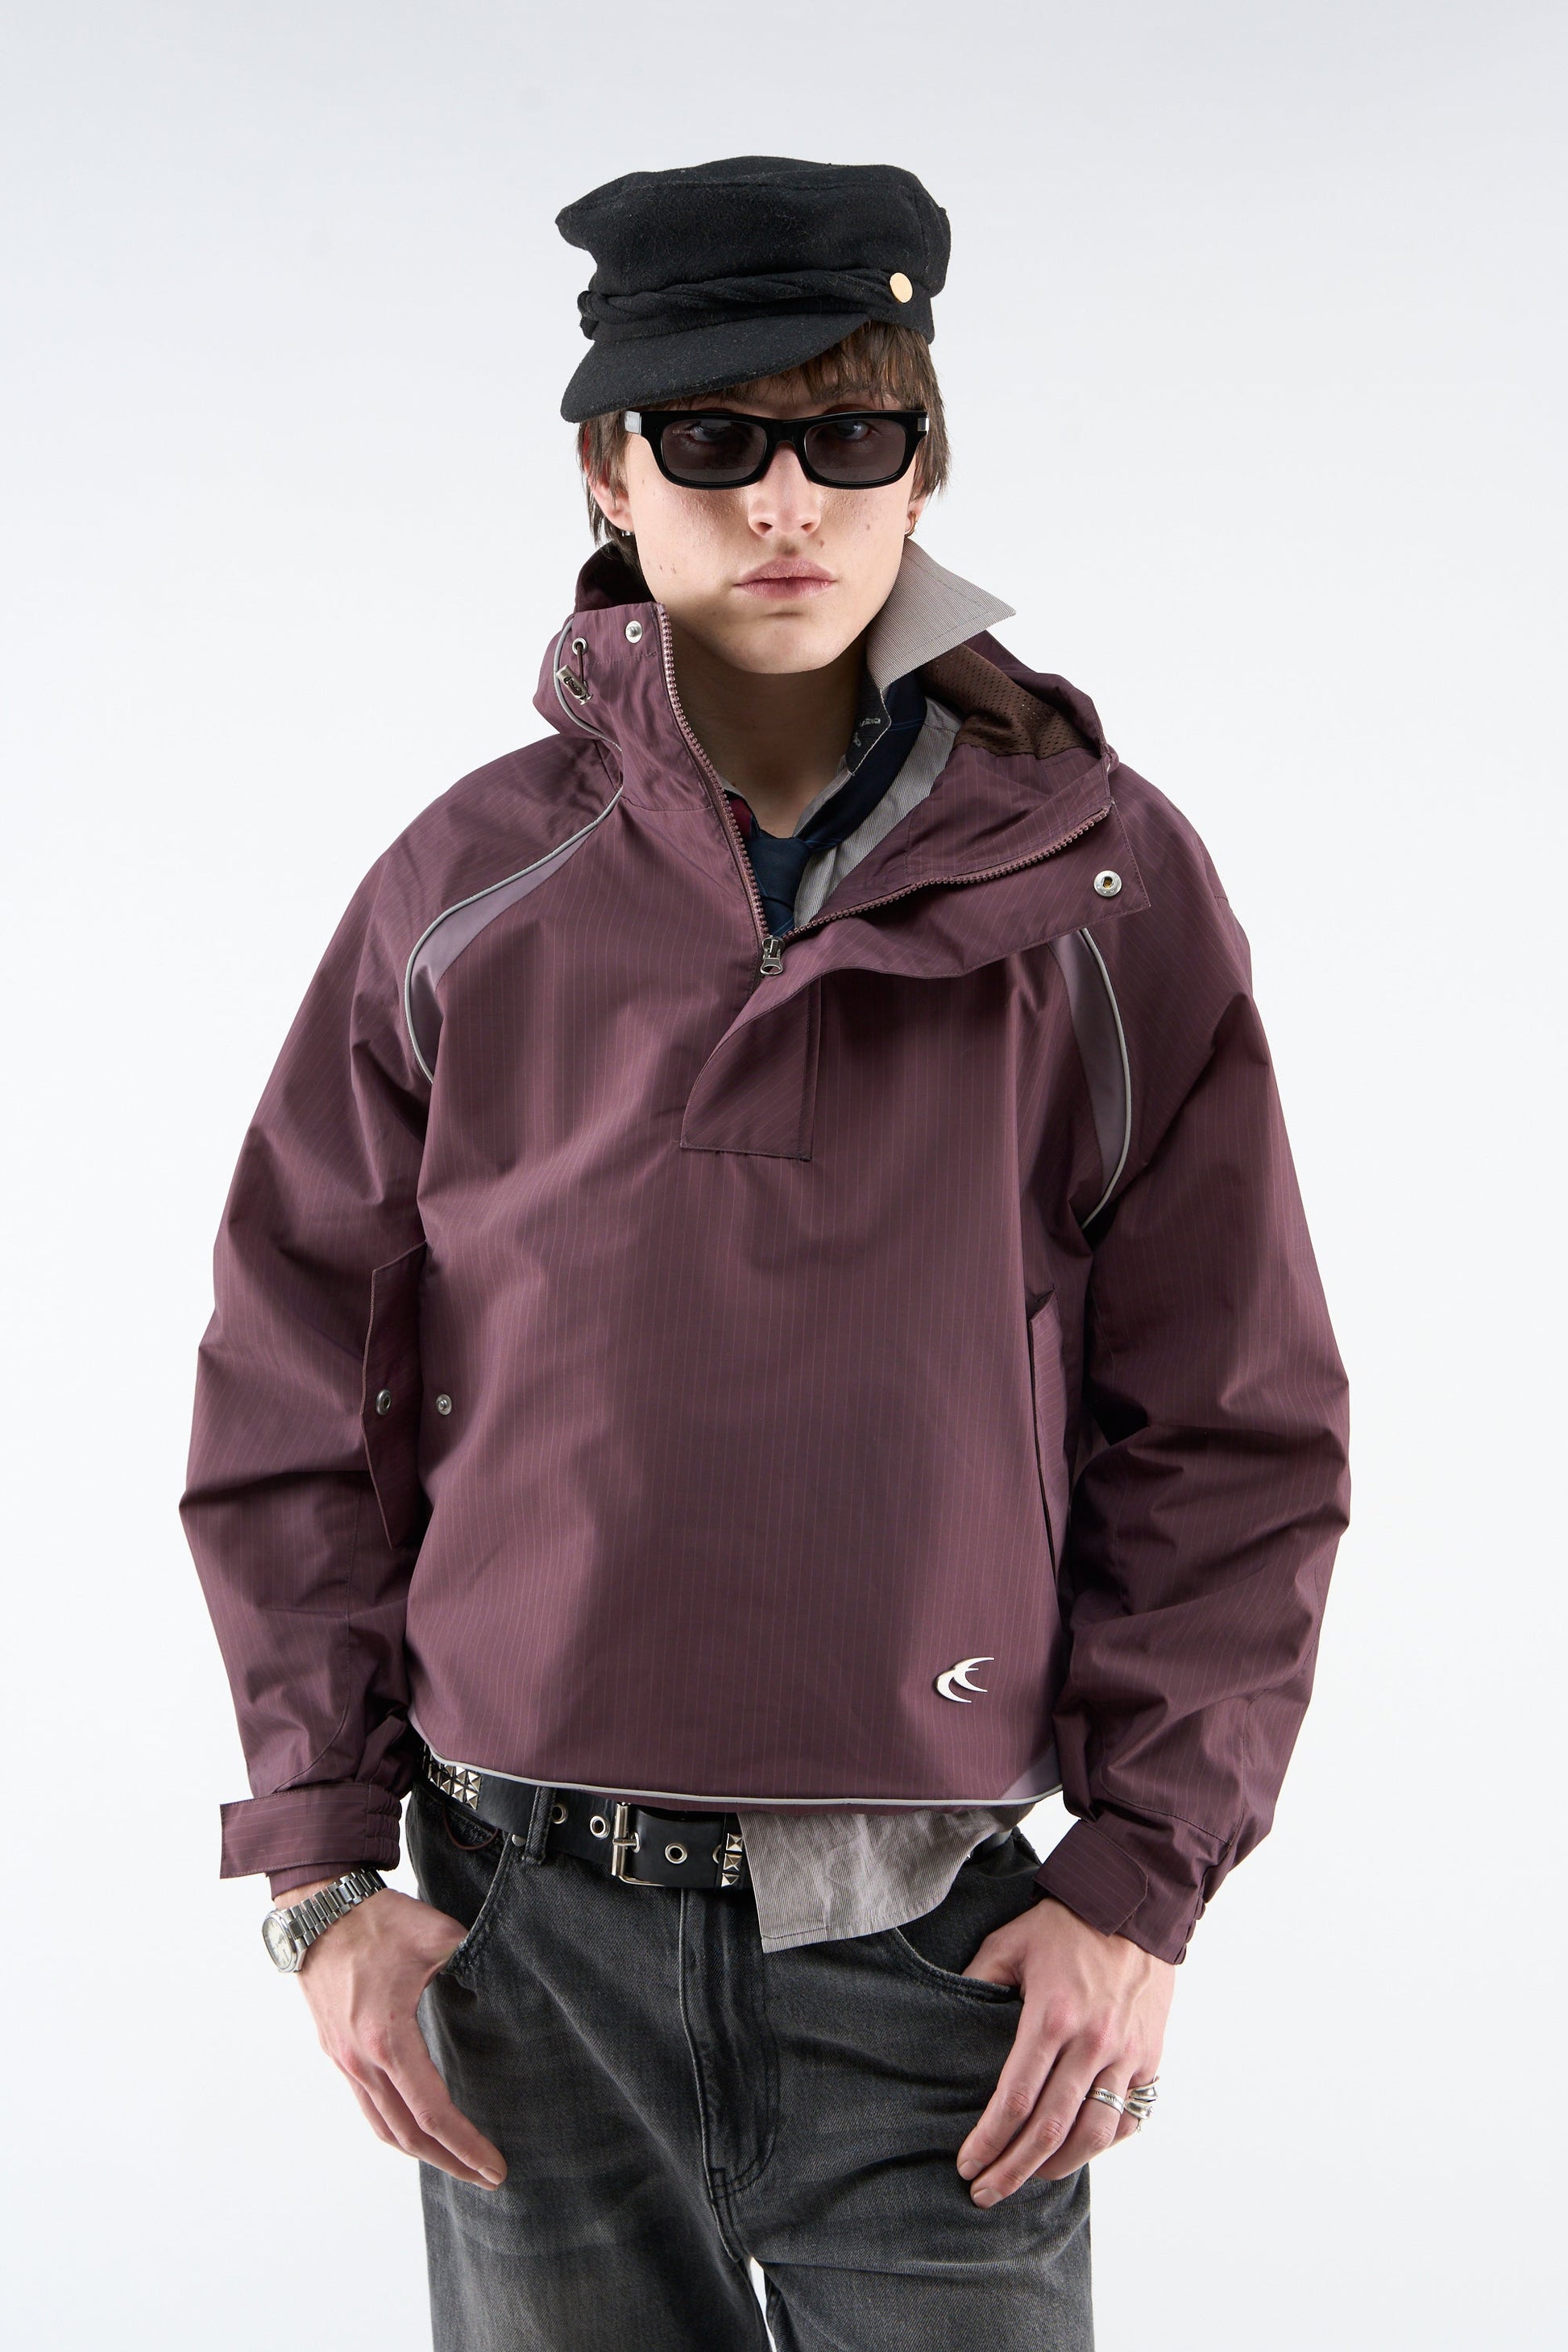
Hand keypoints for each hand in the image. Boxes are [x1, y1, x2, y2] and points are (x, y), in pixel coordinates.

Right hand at [288, 1881, 506, 2189]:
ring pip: (382, 2126)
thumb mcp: (437, 1935)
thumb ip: (473, 1960)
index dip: (466, 2145)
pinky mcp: (337, 2051)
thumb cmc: (377, 1920)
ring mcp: (345, 2060)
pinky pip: (366, 2105)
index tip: (494, 2167)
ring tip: (456, 2162)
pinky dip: (394, 2127)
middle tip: (486, 2176)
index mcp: (387, 2038)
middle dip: (450, 2161)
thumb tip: (509, 1974)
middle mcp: (362, 2060)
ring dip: (421, 2152)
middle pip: (408, 2133)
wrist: (319, 1909)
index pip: (432, 2111)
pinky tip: (416, 2128)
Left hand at [956, 1894, 1172, 2204]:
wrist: (1135, 1905)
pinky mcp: (1150, 2058)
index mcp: (1051, 2017)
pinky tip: (1078, 2150)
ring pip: (1093, 2134)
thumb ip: (977, 1980)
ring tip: (1028, 2178)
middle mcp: (1091, 2043)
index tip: (966, 2164)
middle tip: (984, 2193)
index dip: (989, 2139)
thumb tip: (944, 2012)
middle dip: (1013, 2168)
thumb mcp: (1009, 1943)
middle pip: (1050, 2128)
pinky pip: (1128, 2118)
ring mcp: (1126, 2055)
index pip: (1015, 2098)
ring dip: (1058, 2167)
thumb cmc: (1065, 1924)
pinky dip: (1103, 2143)